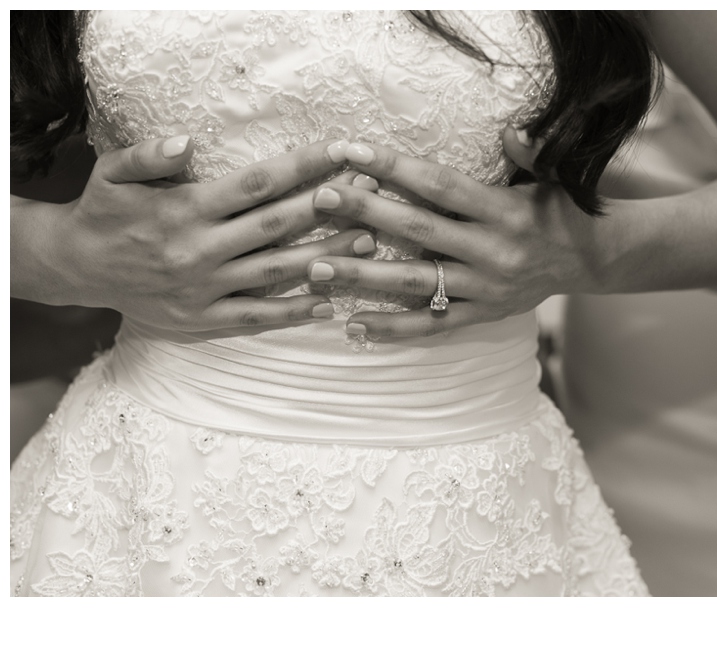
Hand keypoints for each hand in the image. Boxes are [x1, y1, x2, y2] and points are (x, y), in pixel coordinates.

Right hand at [13, 136, 380, 330]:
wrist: (78, 269)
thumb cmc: (105, 212)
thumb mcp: (112, 173)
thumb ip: (148, 156)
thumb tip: (186, 142)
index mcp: (185, 209)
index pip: (256, 183)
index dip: (302, 166)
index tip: (340, 150)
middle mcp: (200, 249)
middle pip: (277, 225)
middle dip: (328, 206)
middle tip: (370, 192)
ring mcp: (205, 288)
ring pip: (276, 272)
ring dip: (325, 257)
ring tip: (366, 243)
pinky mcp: (204, 319)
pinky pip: (257, 317)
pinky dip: (294, 313)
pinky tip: (330, 304)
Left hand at [306, 130, 600, 337]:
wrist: (591, 261)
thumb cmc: (559, 211)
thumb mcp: (552, 175)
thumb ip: (528, 153)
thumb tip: (511, 128)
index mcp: (505, 211)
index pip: (440, 185)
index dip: (394, 167)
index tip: (352, 152)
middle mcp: (493, 251)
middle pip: (419, 230)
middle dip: (366, 213)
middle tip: (320, 198)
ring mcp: (485, 289)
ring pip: (416, 282)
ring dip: (365, 275)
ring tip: (319, 267)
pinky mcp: (482, 315)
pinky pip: (432, 326)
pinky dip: (393, 329)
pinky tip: (354, 326)